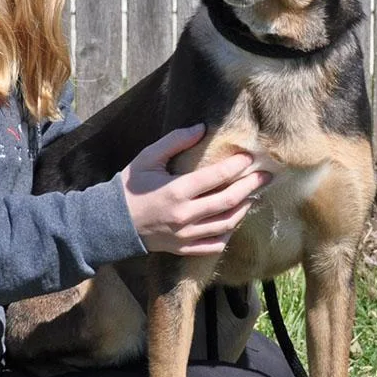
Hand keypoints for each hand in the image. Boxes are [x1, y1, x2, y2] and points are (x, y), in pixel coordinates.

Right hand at [121, 124, 271, 254]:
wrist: (111, 223)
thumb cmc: (129, 187)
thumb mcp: (147, 159)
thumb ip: (174, 142)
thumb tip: (200, 128)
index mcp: (176, 191)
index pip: (215, 177)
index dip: (236, 167)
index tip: (249, 158)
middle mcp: (184, 215)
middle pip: (228, 201)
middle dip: (250, 187)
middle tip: (265, 177)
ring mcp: (185, 235)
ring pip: (225, 224)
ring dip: (243, 209)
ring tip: (254, 197)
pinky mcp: (183, 248)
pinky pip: (214, 245)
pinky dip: (228, 234)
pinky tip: (234, 221)